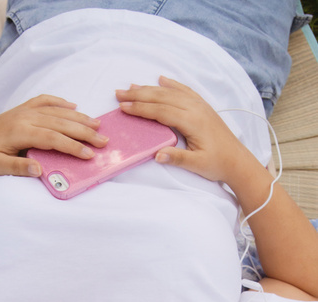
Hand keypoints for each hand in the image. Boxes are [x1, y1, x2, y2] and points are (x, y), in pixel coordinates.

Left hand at [0, 94, 108, 177]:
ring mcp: (23, 111)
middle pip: (60, 123)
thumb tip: (40, 170)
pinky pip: (44, 101)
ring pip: (57, 111)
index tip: (90, 155)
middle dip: (84, 132)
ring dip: (78, 118)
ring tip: (97, 125)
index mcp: (20, 132)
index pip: (53, 138)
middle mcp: (24, 117)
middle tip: (104, 141)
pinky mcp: (22, 110)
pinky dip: (60, 103)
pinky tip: (73, 106)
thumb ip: (18, 168)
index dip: (73, 146)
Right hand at [115, 76, 250, 183]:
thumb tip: (157, 155)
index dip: (141, 108)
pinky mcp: (203, 107)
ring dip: (150, 88)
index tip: (124, 107)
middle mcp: (195, 109)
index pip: (160, 111)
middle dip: (139, 95)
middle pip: (162, 97)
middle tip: (120, 93)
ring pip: (171, 92)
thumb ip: (177, 158)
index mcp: (192, 121)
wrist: (238, 160)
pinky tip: (162, 79)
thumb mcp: (196, 165)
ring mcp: (200, 106)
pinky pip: (184, 90)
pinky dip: (172, 84)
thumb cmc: (217, 164)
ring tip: (132, 86)